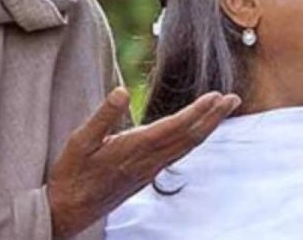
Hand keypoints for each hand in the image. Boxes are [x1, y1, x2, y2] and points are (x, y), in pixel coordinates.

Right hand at [47, 87, 239, 238]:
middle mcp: (148, 160)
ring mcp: (150, 169)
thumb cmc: (71, 174)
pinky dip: (194, 137)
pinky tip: (198, 130)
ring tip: (224, 108)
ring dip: (208, 126)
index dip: (197, 111)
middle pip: (189, 136)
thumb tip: (122, 90)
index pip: (174, 127)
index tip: (216, 96)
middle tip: (234, 98)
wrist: (67, 212)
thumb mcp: (79, 142)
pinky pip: (178, 153)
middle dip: (213, 117)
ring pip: (187, 146)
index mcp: (133, 148)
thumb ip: (103, 116)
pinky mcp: (147, 174)